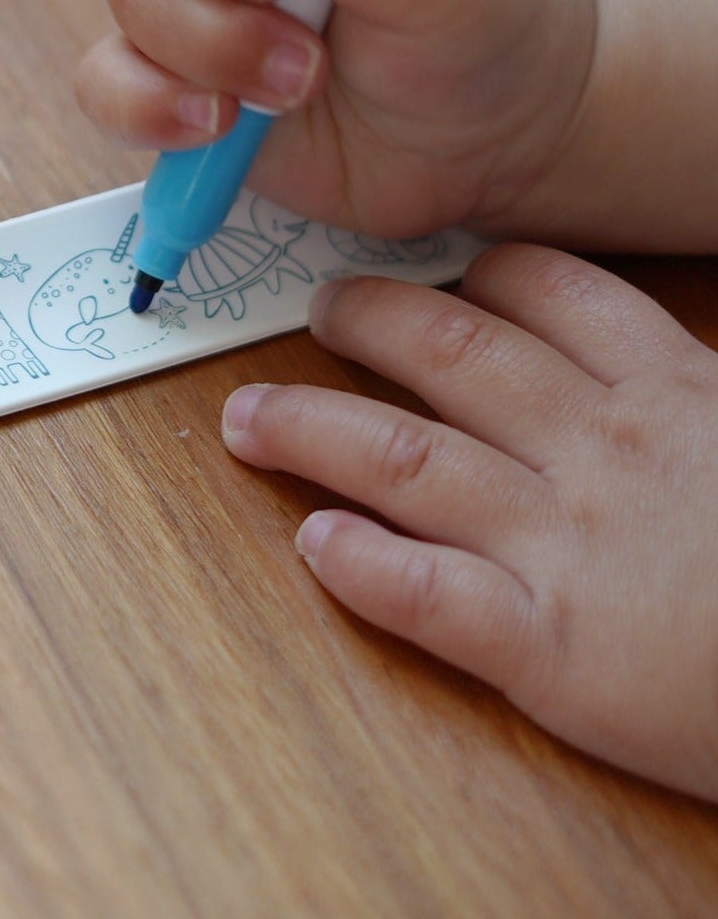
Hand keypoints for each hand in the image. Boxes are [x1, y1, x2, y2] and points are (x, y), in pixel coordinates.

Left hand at [222, 246, 717, 798]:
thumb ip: (700, 395)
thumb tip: (656, 363)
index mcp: (674, 391)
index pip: (550, 293)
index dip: (476, 272)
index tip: (432, 266)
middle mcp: (603, 449)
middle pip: (448, 351)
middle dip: (364, 321)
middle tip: (315, 311)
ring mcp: (568, 547)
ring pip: (402, 458)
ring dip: (309, 429)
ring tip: (246, 421)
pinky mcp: (554, 651)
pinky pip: (429, 594)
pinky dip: (361, 566)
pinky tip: (315, 546)